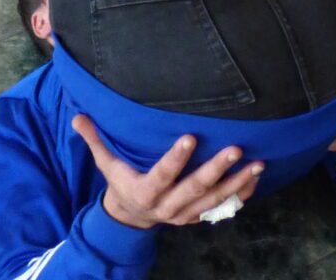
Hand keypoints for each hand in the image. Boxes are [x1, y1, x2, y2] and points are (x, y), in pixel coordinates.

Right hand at [73, 119, 263, 230]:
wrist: (131, 217)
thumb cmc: (121, 181)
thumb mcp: (106, 163)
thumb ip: (95, 139)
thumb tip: (77, 116)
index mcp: (144, 191)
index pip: (162, 175)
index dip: (176, 159)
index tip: (191, 137)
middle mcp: (167, 207)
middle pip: (194, 190)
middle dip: (216, 170)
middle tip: (235, 148)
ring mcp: (185, 215)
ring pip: (214, 201)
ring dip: (237, 183)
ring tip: (257, 163)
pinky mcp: (197, 217)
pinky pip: (223, 208)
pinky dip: (241, 194)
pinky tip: (256, 178)